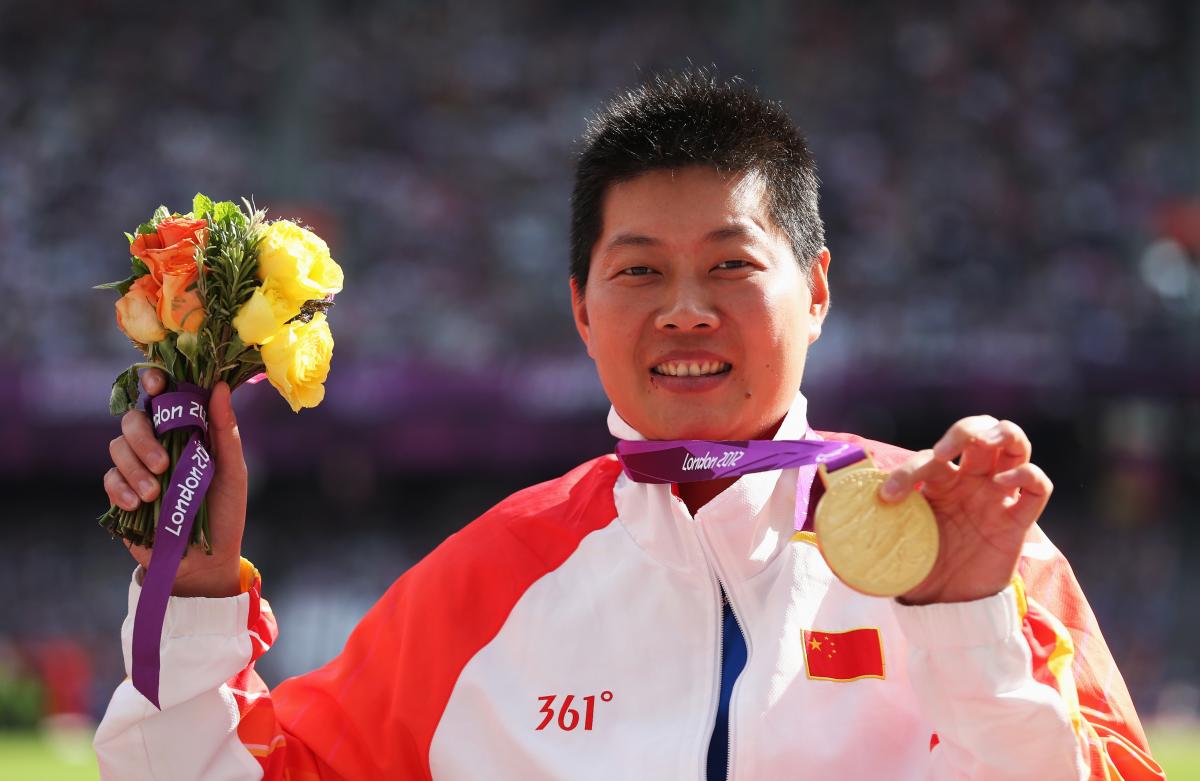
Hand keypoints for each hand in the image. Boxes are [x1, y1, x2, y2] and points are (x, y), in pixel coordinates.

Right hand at [102, 368, 247, 596]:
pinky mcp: (121, 496)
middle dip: (143, 437)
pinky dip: (121, 489)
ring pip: (117, 447)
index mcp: (186, 433)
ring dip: (134, 468)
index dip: (154, 383)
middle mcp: (158, 445)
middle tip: (163, 463)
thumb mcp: (233, 471)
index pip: (163, 399)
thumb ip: (224, 430)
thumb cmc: (225, 511)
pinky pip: (109, 480)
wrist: (207, 561)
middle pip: (133, 420)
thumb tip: (218, 386)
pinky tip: (138, 504)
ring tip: (154, 493)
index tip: (156, 383)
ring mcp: (137, 469)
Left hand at [879, 416, 1052, 604]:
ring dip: (1003, 435)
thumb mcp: (892, 546)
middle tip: (946, 450)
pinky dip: (1027, 474)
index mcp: (938, 484)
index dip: (908, 470)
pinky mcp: (1019, 520)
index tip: (888, 496)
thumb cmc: (921, 571)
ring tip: (986, 445)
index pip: (929, 458)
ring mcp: (997, 497)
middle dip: (965, 430)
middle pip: (980, 432)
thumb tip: (829, 531)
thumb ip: (871, 531)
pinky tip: (1006, 481)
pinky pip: (1038, 486)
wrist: (949, 608)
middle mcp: (970, 483)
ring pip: (1015, 445)